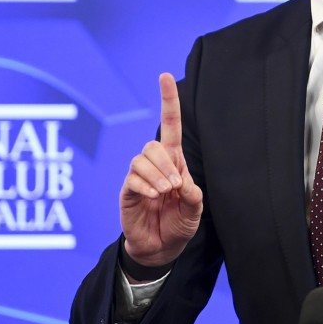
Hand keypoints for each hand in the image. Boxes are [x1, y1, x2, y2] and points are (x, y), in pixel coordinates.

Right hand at [119, 73, 203, 271]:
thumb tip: (182, 183)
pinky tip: (154, 197)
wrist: (161, 248)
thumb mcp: (194, 211)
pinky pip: (132, 178)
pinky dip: (145, 185)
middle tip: (176, 187)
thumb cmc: (178, 224)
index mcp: (175, 162)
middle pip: (154, 145)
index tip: (165, 75)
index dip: (168, 101)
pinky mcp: (128, 191)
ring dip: (156, 175)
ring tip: (165, 194)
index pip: (170, 125)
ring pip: (142, 159)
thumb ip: (193, 196)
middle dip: (166, 164)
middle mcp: (156, 164)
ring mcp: (139, 177)